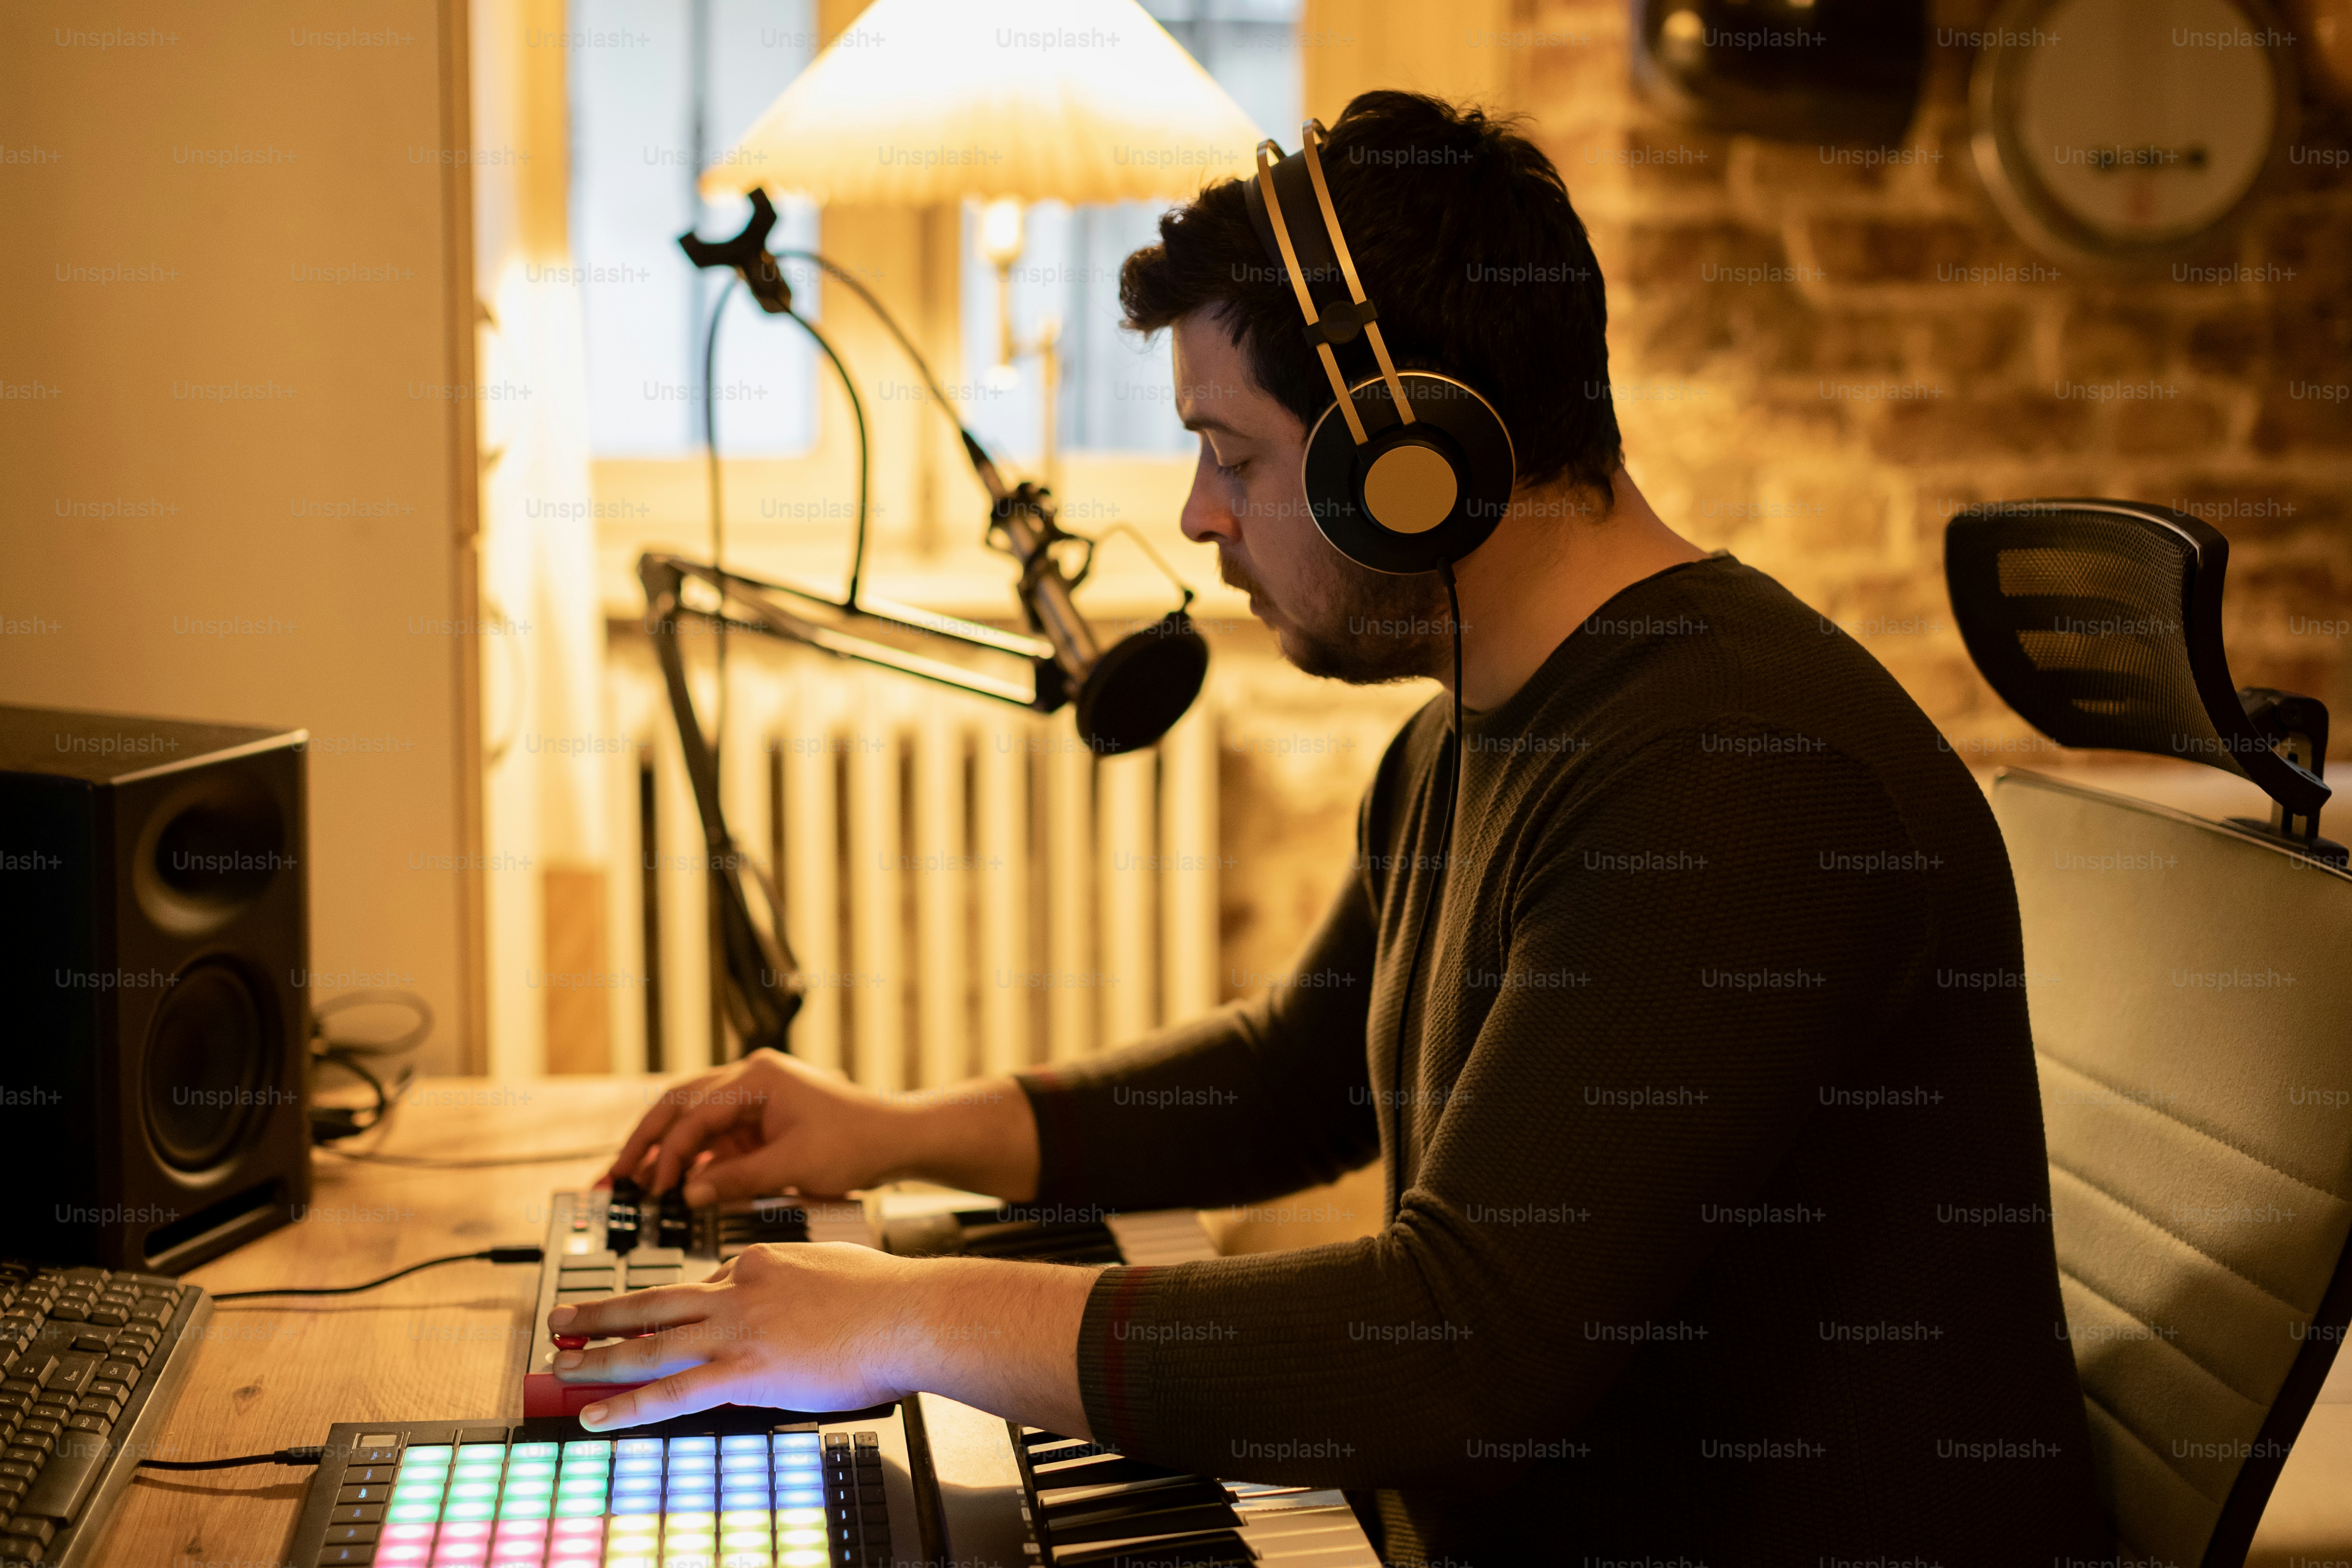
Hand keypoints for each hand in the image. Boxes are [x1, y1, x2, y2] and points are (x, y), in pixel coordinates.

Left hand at [548, 1242, 1100, 1437]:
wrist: (913, 1314)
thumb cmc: (890, 1297)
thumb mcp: (835, 1267)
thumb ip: (802, 1279)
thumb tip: (797, 1299)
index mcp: (761, 1261)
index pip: (706, 1282)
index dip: (679, 1305)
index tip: (660, 1316)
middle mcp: (738, 1289)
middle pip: (654, 1302)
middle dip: (602, 1315)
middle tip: (562, 1322)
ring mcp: (737, 1330)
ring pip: (650, 1343)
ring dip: (597, 1355)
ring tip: (558, 1364)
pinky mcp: (744, 1371)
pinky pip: (672, 1392)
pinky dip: (626, 1404)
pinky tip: (596, 1415)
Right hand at [606, 1049, 900, 1202]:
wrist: (895, 1138)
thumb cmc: (856, 1142)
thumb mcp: (795, 1165)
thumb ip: (738, 1178)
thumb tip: (688, 1194)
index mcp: (757, 1077)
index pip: (696, 1114)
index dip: (670, 1154)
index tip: (655, 1189)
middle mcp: (748, 1078)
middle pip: (679, 1103)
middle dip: (645, 1141)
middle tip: (614, 1175)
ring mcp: (750, 1097)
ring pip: (689, 1117)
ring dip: (661, 1148)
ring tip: (628, 1179)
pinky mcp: (755, 1118)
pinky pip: (711, 1135)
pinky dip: (689, 1158)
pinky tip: (669, 1183)